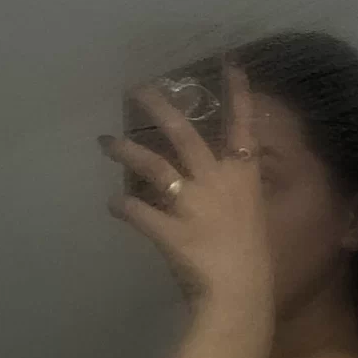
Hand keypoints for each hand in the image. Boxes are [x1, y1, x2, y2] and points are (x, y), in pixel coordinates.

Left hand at [105, 59, 273, 318]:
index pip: (242, 126)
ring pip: (154, 167)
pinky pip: (139, 213)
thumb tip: (216, 188)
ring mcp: (192, 204)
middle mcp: (217, 182)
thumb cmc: (253, 261)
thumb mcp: (251, 218)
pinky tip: (111, 202)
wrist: (242, 294)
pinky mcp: (170, 230)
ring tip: (104, 141)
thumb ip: (233, 197)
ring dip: (127, 151)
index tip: (229, 63)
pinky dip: (123, 207)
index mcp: (243, 177)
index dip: (237, 93)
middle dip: (159, 108)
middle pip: (184, 134)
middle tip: (137, 88)